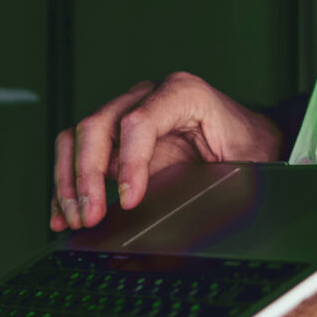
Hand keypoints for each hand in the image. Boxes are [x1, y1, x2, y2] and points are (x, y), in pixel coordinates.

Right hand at [50, 71, 285, 230]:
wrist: (252, 139)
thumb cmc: (249, 146)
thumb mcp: (240, 161)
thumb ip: (213, 182)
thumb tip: (183, 222)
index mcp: (183, 94)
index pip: (138, 121)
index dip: (129, 163)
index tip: (129, 200)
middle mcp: (148, 97)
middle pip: (98, 126)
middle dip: (88, 176)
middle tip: (92, 216)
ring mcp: (127, 114)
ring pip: (78, 137)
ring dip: (69, 181)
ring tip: (75, 219)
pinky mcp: (116, 139)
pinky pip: (79, 154)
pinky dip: (68, 185)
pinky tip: (63, 213)